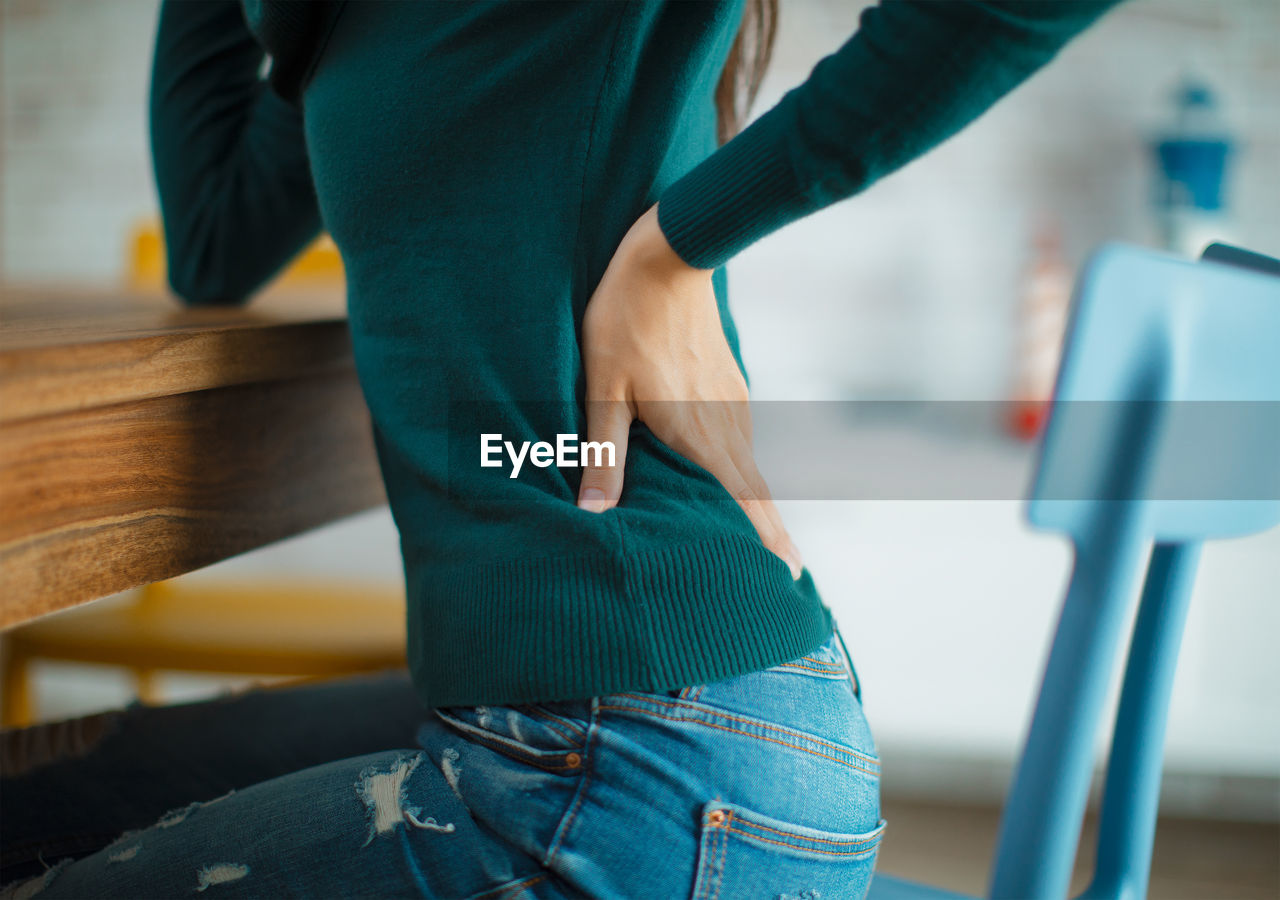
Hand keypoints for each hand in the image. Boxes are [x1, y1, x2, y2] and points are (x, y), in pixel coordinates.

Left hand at [576, 203, 802, 579]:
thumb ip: (602, 454)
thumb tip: (594, 513)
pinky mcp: (728, 385)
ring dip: (754, 504)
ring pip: (748, 467)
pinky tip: (728, 479)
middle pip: (756, 493)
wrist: (670, 252)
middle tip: (785, 575)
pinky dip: (740, 471)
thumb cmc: (627, 321)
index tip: (790, 578)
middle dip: (770, 536)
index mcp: (700, 435)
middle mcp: (726, 425)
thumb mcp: (604, 389)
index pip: (744, 504)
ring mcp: (733, 404)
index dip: (767, 543)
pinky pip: (738, 441)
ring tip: (757, 539)